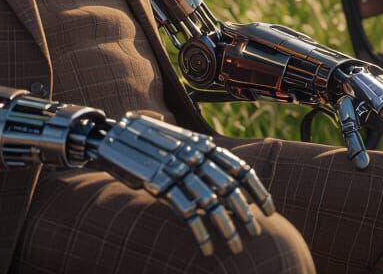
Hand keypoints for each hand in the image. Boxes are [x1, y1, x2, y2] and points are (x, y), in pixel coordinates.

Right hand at [90, 114, 273, 255]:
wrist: (113, 136)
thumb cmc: (149, 143)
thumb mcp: (181, 143)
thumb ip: (201, 156)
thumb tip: (225, 176)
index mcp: (203, 146)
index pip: (240, 169)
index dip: (258, 191)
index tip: (269, 211)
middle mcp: (194, 156)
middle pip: (229, 188)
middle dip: (245, 214)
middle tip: (255, 234)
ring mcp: (177, 169)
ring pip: (211, 203)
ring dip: (226, 228)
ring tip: (235, 248)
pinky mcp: (159, 184)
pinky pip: (187, 212)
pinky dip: (200, 232)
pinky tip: (207, 248)